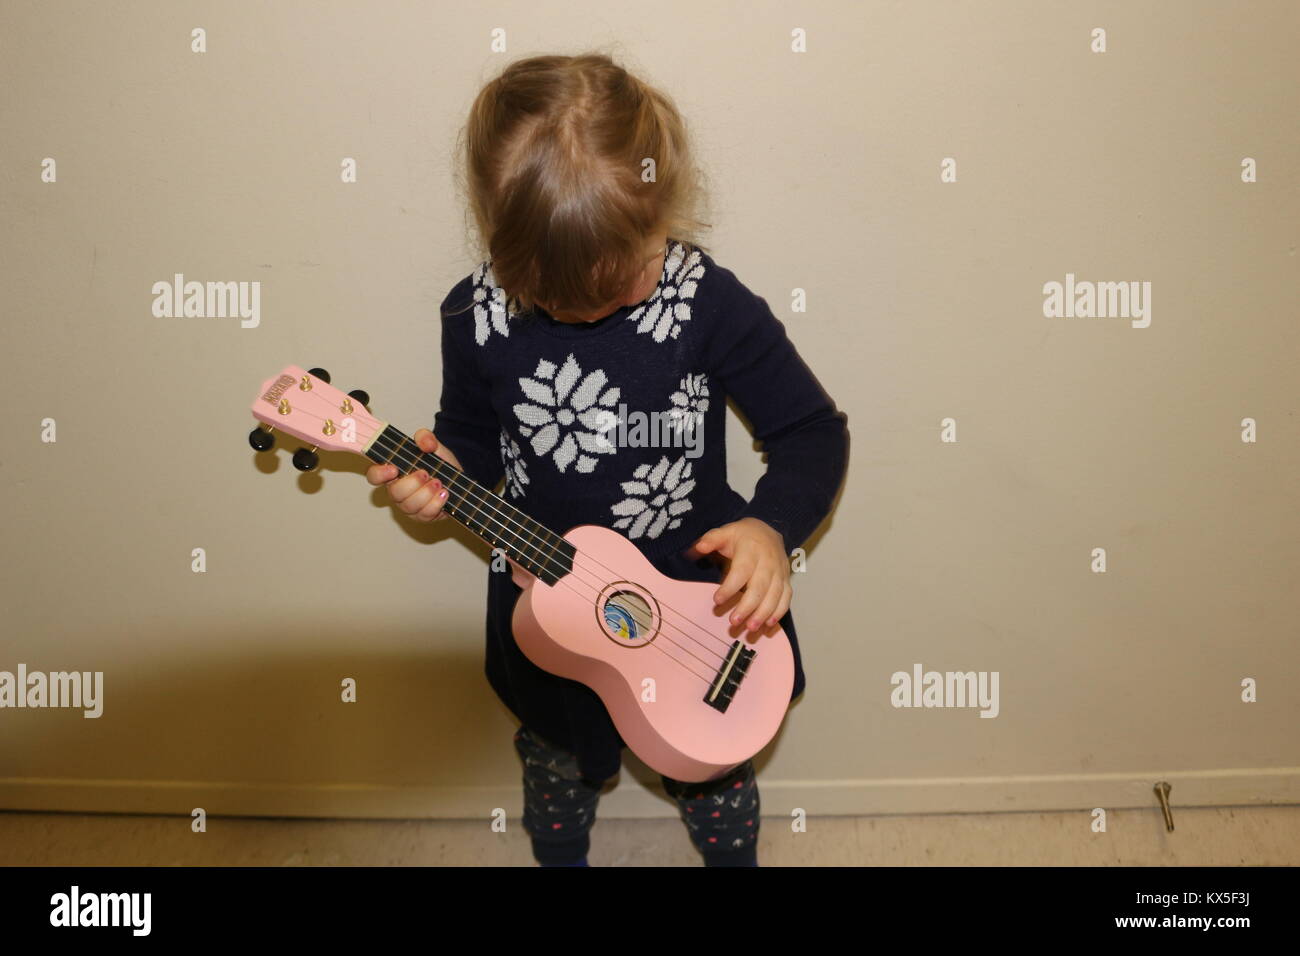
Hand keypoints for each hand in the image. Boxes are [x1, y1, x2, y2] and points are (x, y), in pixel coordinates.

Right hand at [365, 428, 462, 521]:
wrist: (458, 480)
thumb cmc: (439, 464)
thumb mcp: (434, 446)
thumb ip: (426, 438)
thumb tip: (425, 442)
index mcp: (393, 472)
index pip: (374, 475)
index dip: (379, 474)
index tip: (393, 469)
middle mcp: (397, 491)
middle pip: (394, 493)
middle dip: (411, 483)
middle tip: (425, 473)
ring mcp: (409, 506)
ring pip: (409, 506)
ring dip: (426, 493)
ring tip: (438, 483)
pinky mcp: (423, 516)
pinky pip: (425, 514)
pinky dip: (436, 503)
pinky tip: (444, 493)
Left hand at [685, 517, 791, 631]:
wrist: (768, 531)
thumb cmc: (743, 536)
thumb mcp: (725, 532)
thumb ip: (711, 539)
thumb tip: (698, 547)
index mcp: (751, 550)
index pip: (741, 571)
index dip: (730, 587)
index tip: (717, 600)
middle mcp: (768, 562)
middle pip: (759, 587)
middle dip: (748, 606)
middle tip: (734, 622)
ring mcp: (779, 572)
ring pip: (774, 595)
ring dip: (764, 613)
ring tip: (751, 628)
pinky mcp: (786, 580)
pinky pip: (786, 597)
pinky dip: (779, 612)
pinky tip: (768, 624)